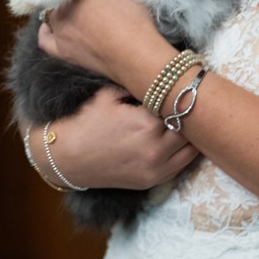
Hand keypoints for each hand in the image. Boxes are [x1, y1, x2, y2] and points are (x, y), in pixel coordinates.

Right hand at [27, 85, 198, 189]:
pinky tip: (182, 138)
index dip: (184, 93)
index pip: (181, 105)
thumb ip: (138, 85)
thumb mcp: (109, 94)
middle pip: (191, 128)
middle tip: (191, 100)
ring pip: (192, 149)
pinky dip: (185, 151)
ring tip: (191, 119)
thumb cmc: (85, 121)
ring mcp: (156, 169)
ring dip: (192, 134)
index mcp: (147, 123)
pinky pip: (181, 166)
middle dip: (190, 113)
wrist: (66, 158)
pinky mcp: (152, 181)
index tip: (186, 84)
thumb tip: (161, 76)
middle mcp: (157, 149)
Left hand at [38, 0, 164, 87]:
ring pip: (50, 14)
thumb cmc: (131, 14)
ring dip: (59, 10)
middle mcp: (59, 7)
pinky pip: (45, 40)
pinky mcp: (62, 52)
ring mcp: (58, 31)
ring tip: (78, 11)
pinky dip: (48, 32)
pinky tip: (55, 29)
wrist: (136, 54)